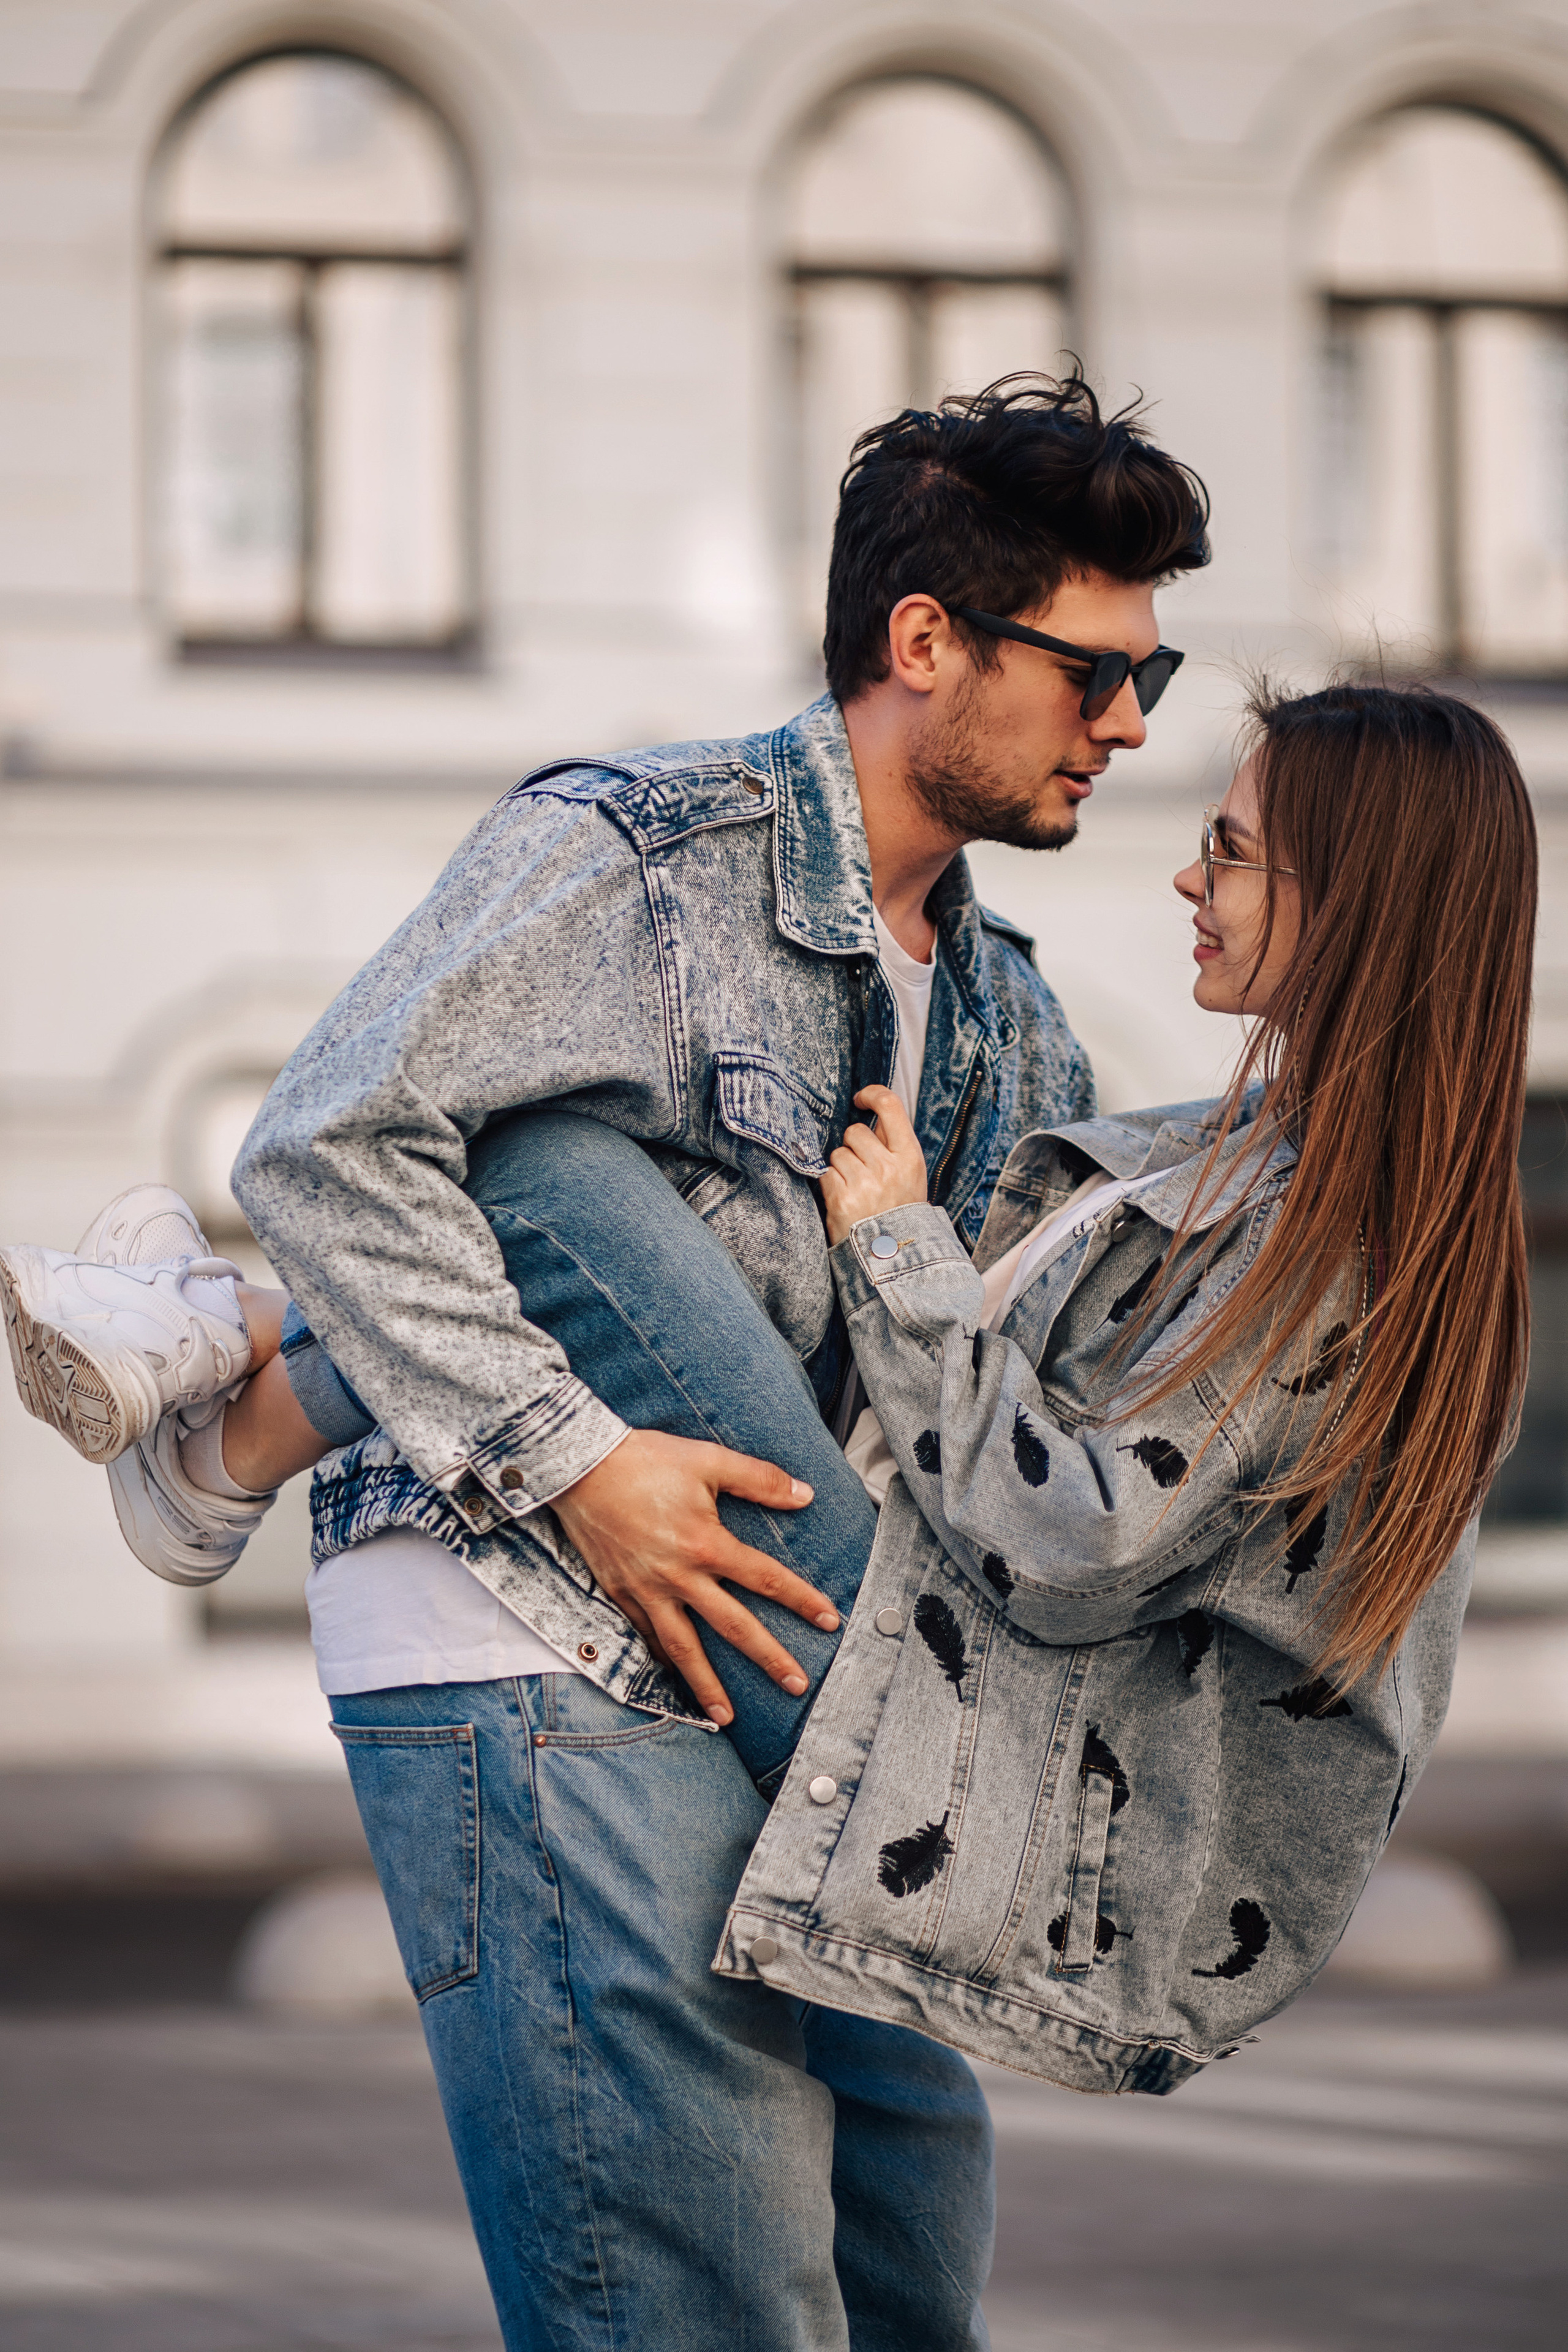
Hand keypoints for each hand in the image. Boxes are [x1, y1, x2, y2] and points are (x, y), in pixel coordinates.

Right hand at [550, 1429, 838, 1725]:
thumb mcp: (708, 1460)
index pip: (764, 1578)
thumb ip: (759, 1479)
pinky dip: (660, 1661)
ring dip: (707, 1684)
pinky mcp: (619, 1592)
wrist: (579, 1466)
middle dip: (768, 1658)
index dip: (800, 1600)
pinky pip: (643, 1636)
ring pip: (682, 1648)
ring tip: (726, 1716)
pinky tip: (674, 1677)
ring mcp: (646, 1589)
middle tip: (796, 1685)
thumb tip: (805, 1494)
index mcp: (705, 1543)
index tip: (829, 1620)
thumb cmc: (644, 1459)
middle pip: (732, 1626)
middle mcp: (678, 1575)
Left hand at [819, 1085, 928, 1245]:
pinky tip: (845, 1201)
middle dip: (853, 1147)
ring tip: (857, 1191)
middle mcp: (888, 1167)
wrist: (893, 1256)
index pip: (890, 1106)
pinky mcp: (841, 1199)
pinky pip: (826, 1174)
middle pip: (855, 1132)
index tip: (861, 1099)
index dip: (872, 1094)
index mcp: (910, 1157)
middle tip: (863, 1171)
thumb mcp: (911, 1175)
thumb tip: (872, 1112)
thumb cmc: (900, 1211)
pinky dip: (831, 1186)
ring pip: (838, 1154)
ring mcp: (864, 1183)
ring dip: (842, 1169)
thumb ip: (894, 1145)